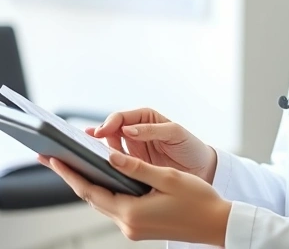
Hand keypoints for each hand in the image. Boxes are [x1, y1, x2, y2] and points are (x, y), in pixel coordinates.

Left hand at [40, 152, 230, 245]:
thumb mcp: (168, 177)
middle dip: (72, 177)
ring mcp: (133, 228)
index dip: (69, 174)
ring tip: (72, 165)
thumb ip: (136, 167)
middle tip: (53, 158)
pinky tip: (102, 177)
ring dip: (87, 184)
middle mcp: (128, 224)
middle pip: (91, 197)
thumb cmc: (199, 200)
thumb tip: (109, 156)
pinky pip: (115, 206)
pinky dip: (105, 191)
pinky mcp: (139, 227)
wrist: (217, 224)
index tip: (53, 159)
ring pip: (102, 202)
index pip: (90, 190)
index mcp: (131, 212)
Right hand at [89, 108, 217, 183]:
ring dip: (98, 149)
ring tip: (86, 153)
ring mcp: (133, 150)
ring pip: (109, 147)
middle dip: (98, 135)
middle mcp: (136, 132)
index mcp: (145, 119)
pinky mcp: (133, 167)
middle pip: (110, 131)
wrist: (202, 170)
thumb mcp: (175, 134)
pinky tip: (97, 167)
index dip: (110, 123)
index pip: (121, 118)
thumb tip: (128, 129)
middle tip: (88, 143)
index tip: (102, 132)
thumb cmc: (191, 147)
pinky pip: (116, 163)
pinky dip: (106, 164)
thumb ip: (152, 130)